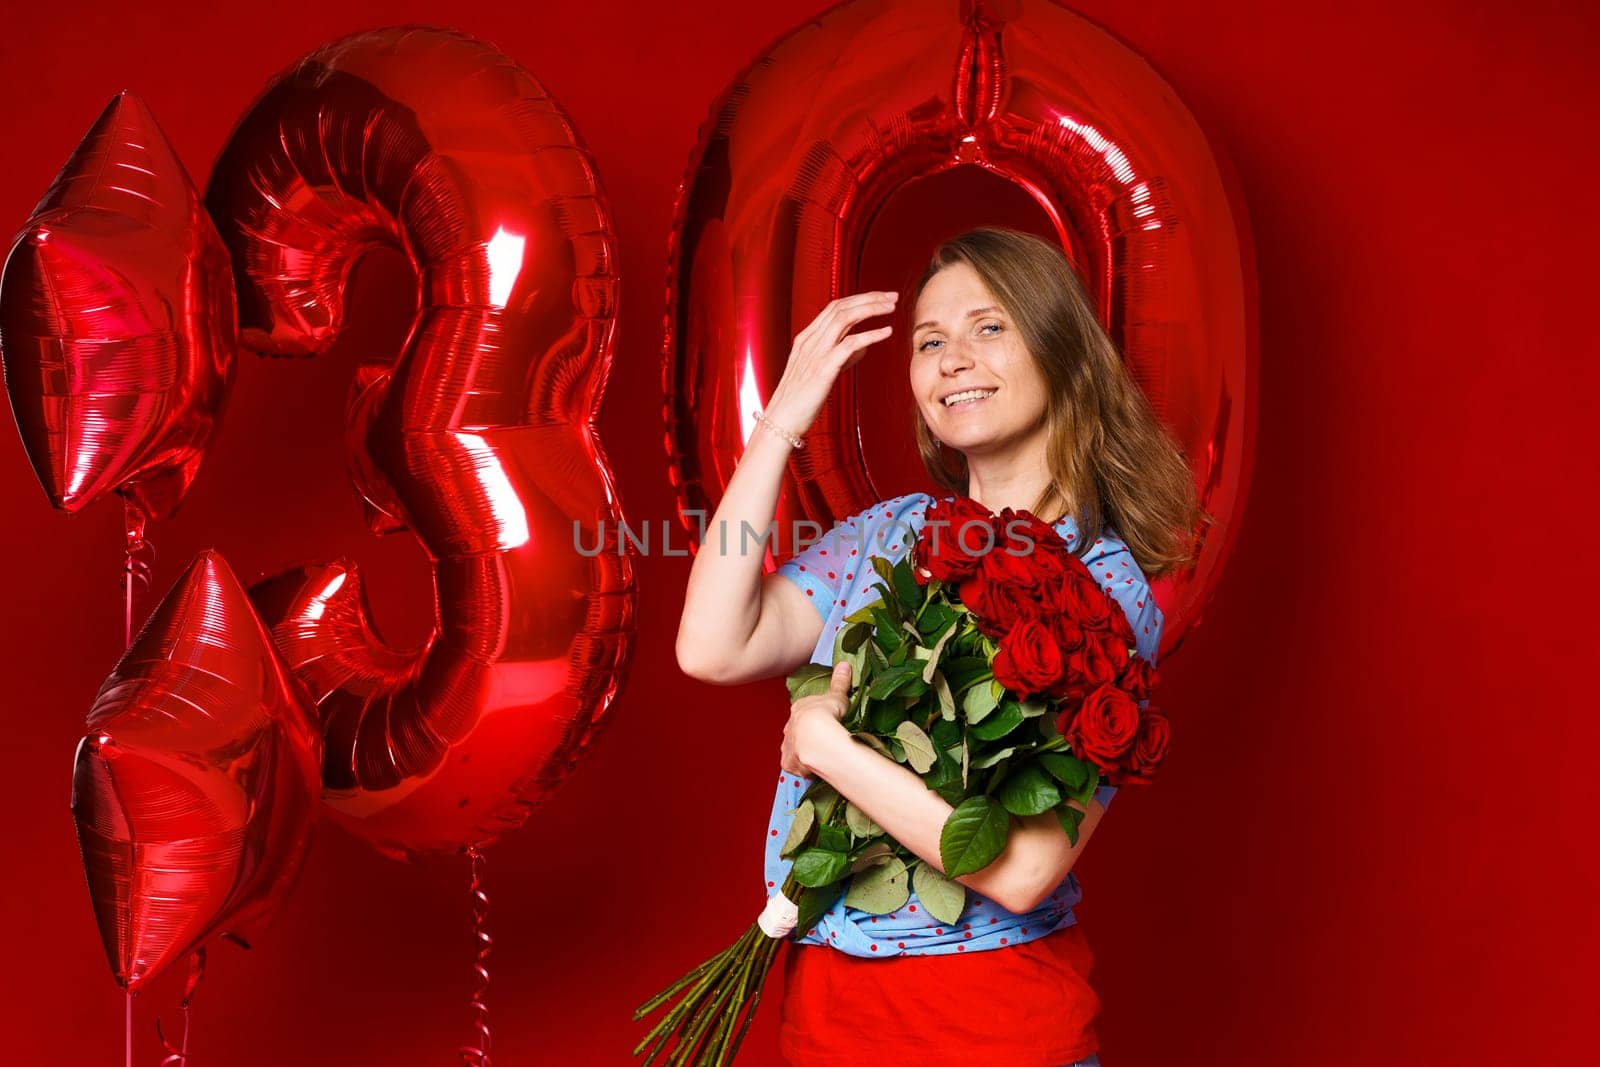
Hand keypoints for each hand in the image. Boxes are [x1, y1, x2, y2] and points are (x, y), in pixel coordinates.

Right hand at [763, 292, 897, 435]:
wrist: (781, 420)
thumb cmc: (800, 401)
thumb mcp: (820, 371)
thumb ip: (841, 355)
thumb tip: (864, 346)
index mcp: (807, 339)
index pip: (834, 307)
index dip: (859, 299)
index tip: (881, 297)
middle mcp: (810, 341)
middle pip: (841, 307)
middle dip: (870, 298)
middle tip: (893, 296)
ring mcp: (816, 353)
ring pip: (845, 318)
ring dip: (872, 309)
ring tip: (892, 307)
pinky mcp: (823, 369)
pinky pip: (850, 344)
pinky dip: (871, 334)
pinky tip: (887, 331)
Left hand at [780, 661, 852, 777]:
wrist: (817, 738)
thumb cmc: (827, 714)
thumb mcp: (837, 696)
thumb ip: (840, 682)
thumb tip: (844, 664)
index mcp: (798, 709)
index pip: (804, 713)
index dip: (814, 718)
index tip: (824, 722)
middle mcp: (789, 727)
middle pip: (797, 731)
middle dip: (807, 736)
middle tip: (823, 741)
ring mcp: (787, 746)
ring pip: (794, 749)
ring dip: (804, 752)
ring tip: (821, 756)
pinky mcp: (789, 763)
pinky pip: (795, 766)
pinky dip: (803, 767)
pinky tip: (814, 768)